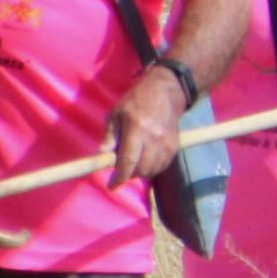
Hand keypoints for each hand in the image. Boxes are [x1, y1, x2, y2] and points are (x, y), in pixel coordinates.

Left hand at [104, 65, 189, 183]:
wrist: (166, 92)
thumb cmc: (136, 101)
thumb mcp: (116, 114)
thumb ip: (109, 137)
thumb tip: (102, 158)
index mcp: (136, 128)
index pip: (128, 161)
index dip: (119, 177)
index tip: (111, 185)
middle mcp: (154, 138)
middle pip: (141, 169)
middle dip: (129, 174)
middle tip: (121, 169)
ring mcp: (166, 143)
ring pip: (152, 170)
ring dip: (140, 172)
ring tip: (133, 162)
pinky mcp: (174, 146)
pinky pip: (161, 166)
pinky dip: (152, 168)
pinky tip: (145, 159)